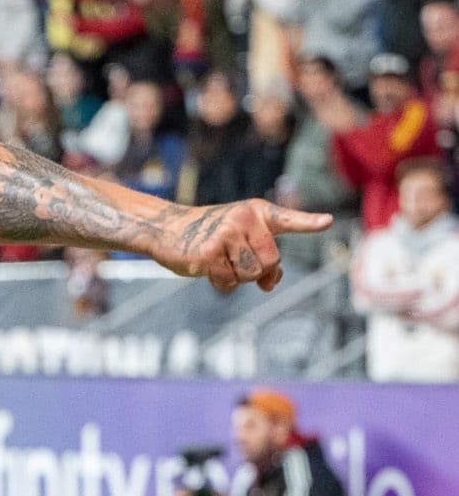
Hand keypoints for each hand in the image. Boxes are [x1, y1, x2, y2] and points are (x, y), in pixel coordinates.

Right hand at [152, 201, 331, 293]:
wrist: (168, 229)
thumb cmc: (211, 236)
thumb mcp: (241, 240)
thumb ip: (264, 259)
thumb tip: (271, 284)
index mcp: (256, 212)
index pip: (287, 219)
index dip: (308, 223)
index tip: (327, 222)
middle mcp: (243, 218)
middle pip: (271, 261)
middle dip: (257, 270)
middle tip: (236, 261)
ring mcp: (225, 234)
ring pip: (251, 274)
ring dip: (237, 278)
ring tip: (220, 262)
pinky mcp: (208, 252)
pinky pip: (228, 282)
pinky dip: (221, 283)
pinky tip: (207, 268)